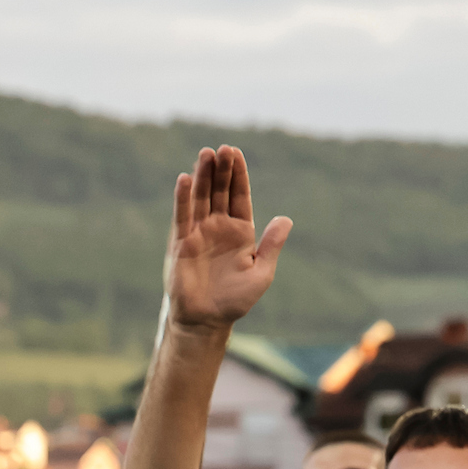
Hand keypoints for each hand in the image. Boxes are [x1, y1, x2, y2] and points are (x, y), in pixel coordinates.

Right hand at [164, 145, 291, 333]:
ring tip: (206, 154)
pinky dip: (183, 198)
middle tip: (223, 148)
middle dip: (222, 170)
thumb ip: (271, 246)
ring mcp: (199, 233)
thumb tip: (285, 219)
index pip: (239, 197)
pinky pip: (182, 216)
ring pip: (201, 198)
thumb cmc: (235, 300)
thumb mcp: (261, 273)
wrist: (207, 320)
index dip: (238, 176)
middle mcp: (218, 228)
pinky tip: (185, 179)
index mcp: (240, 233)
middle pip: (220, 192)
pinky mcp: (181, 243)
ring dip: (203, 176)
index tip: (236, 153)